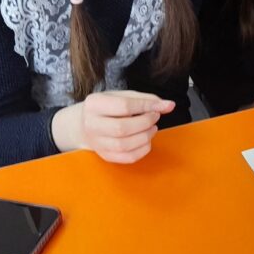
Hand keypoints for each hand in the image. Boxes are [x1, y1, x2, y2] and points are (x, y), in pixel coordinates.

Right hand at [52, 90, 174, 163]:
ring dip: (145, 137)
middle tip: (154, 117)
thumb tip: (169, 105)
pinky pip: (127, 157)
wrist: (84, 124)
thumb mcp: (122, 96)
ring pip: (125, 145)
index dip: (146, 106)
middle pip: (122, 128)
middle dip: (145, 123)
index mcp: (94, 104)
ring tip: (152, 129)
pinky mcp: (105, 155)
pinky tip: (146, 141)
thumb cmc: (107, 108)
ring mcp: (97, 142)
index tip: (160, 107)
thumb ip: (146, 99)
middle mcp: (91, 124)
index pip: (124, 106)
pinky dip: (142, 150)